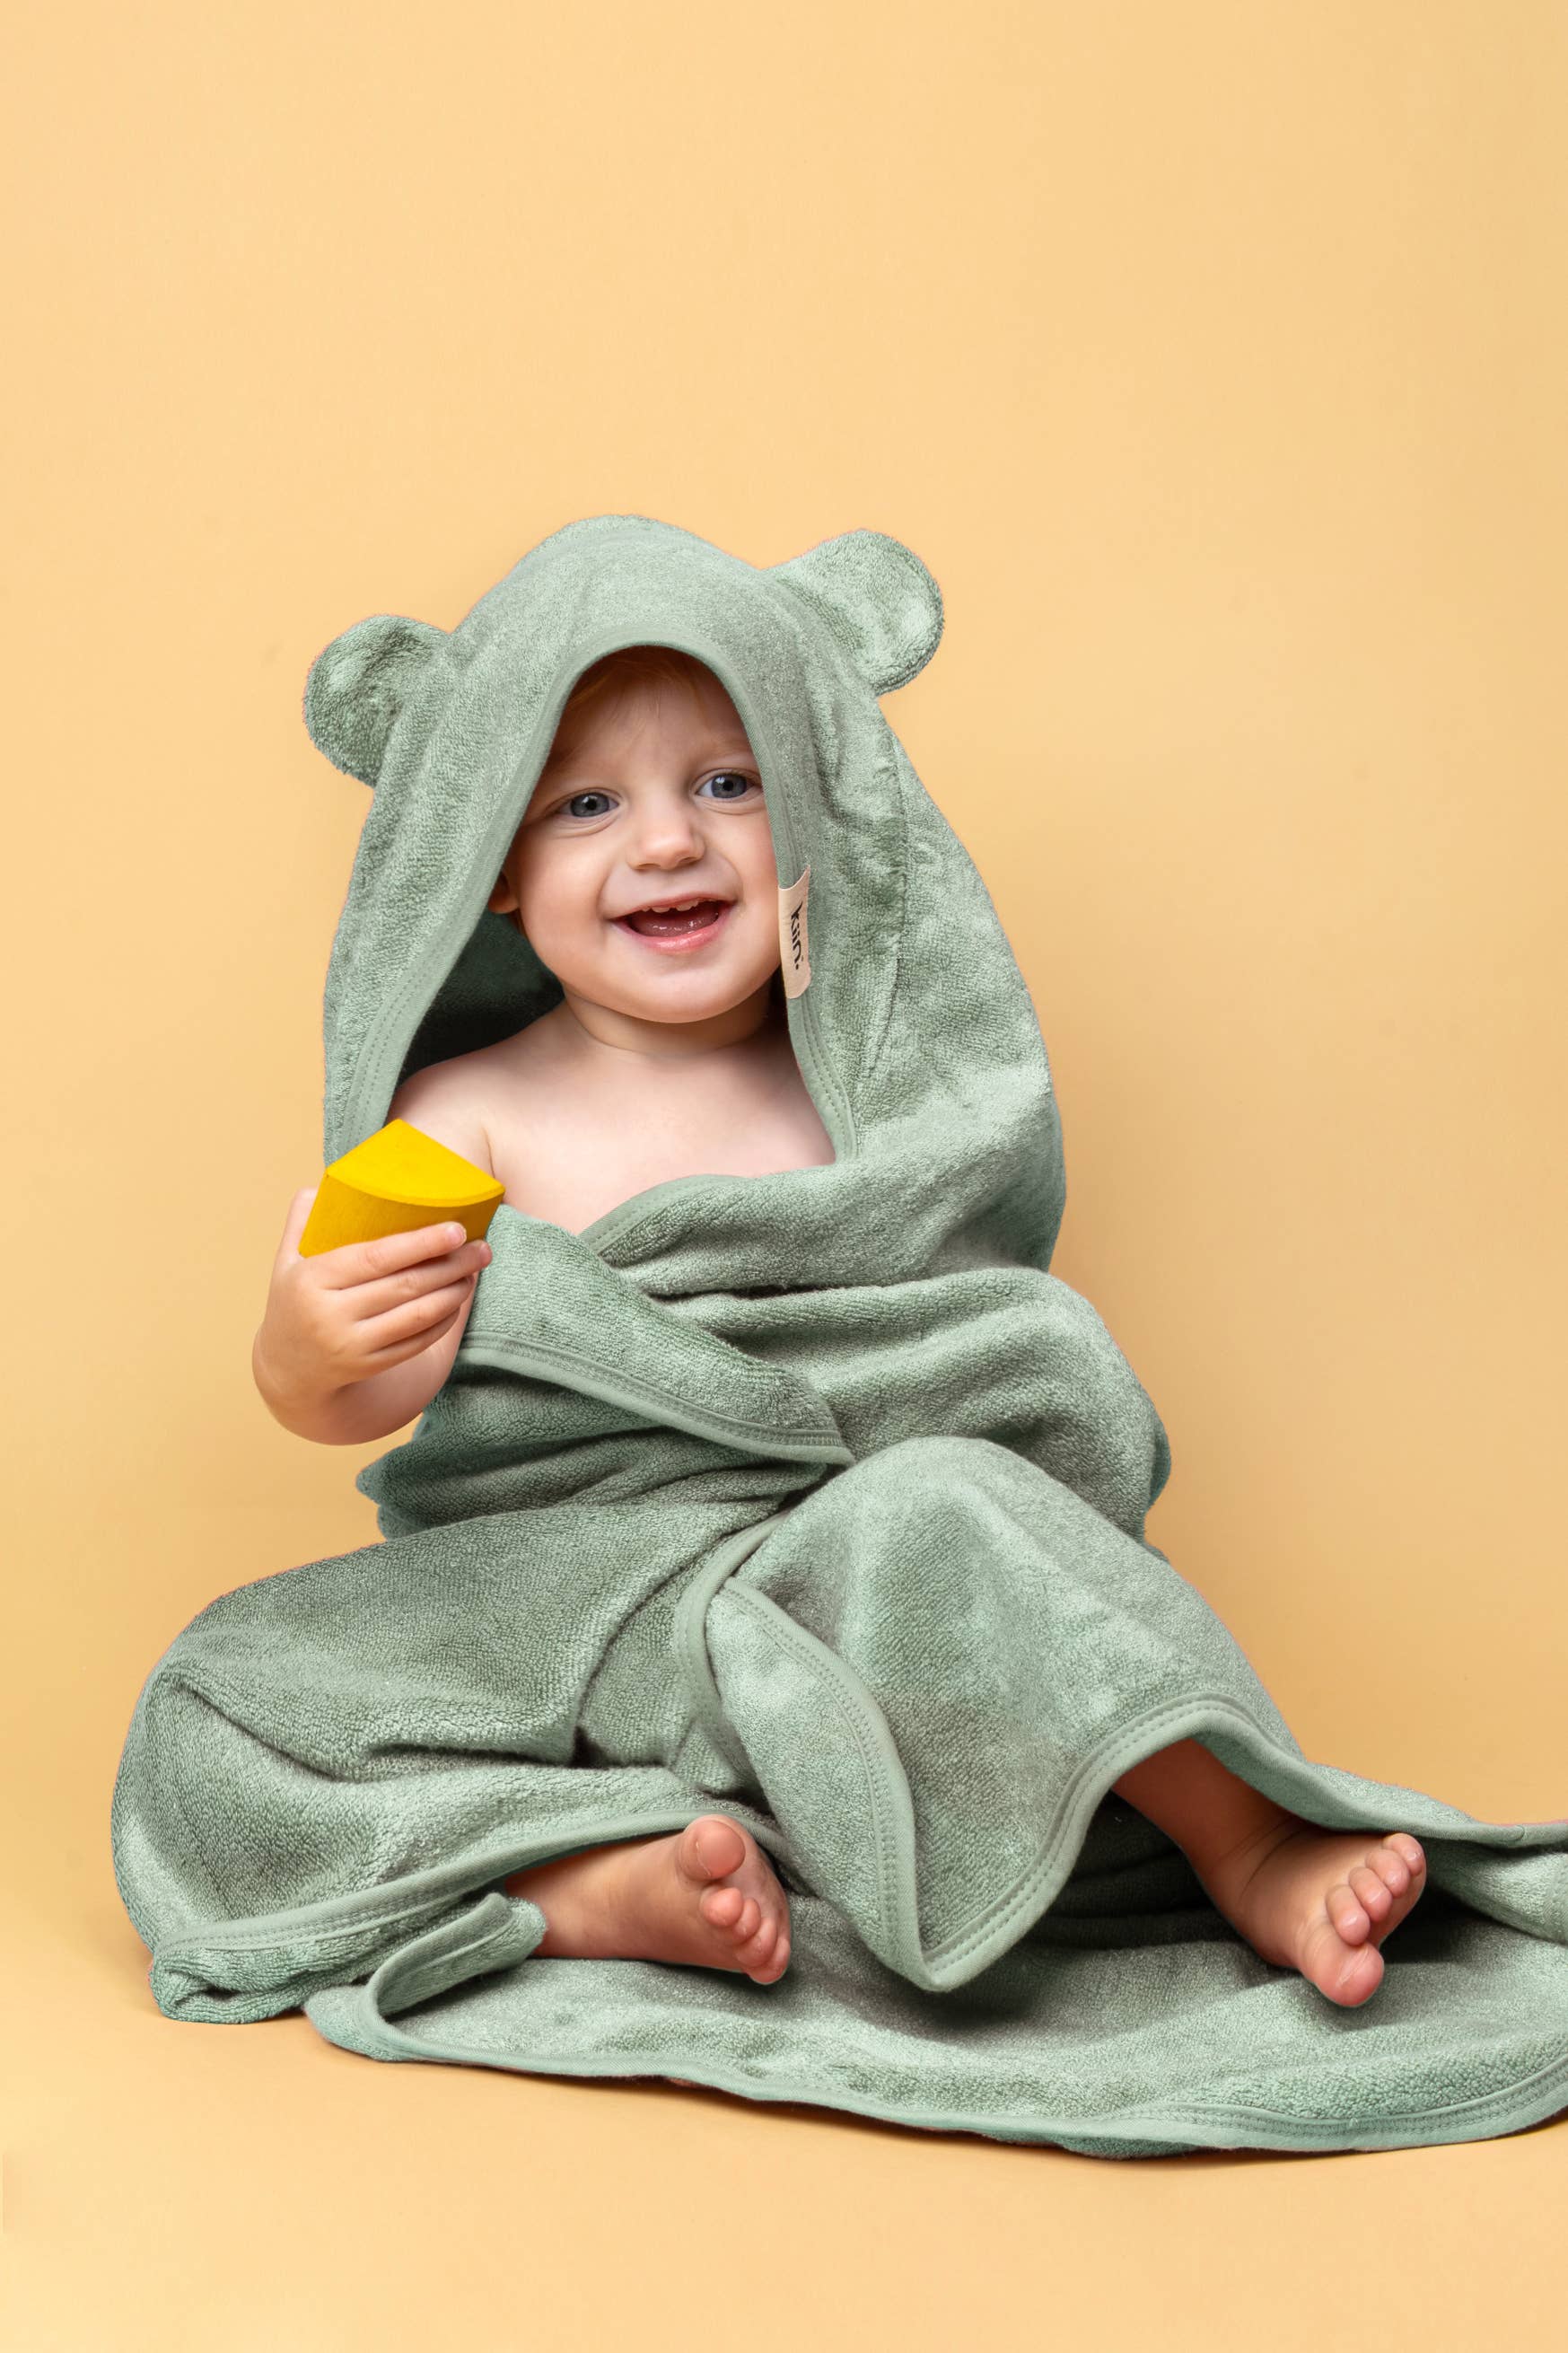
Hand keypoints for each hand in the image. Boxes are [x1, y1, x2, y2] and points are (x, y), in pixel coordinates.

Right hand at [252, 1184, 492, 1410]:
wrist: (287, 1369)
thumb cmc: (294, 1301)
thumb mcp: (285, 1261)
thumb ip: (302, 1221)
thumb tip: (321, 1184)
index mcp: (312, 1279)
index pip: (376, 1257)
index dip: (420, 1243)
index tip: (456, 1230)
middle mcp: (331, 1315)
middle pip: (405, 1286)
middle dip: (450, 1265)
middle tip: (481, 1248)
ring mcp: (352, 1345)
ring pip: (417, 1315)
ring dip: (454, 1292)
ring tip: (474, 1271)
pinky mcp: (370, 1366)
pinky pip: (417, 1341)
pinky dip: (443, 1320)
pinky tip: (458, 1300)